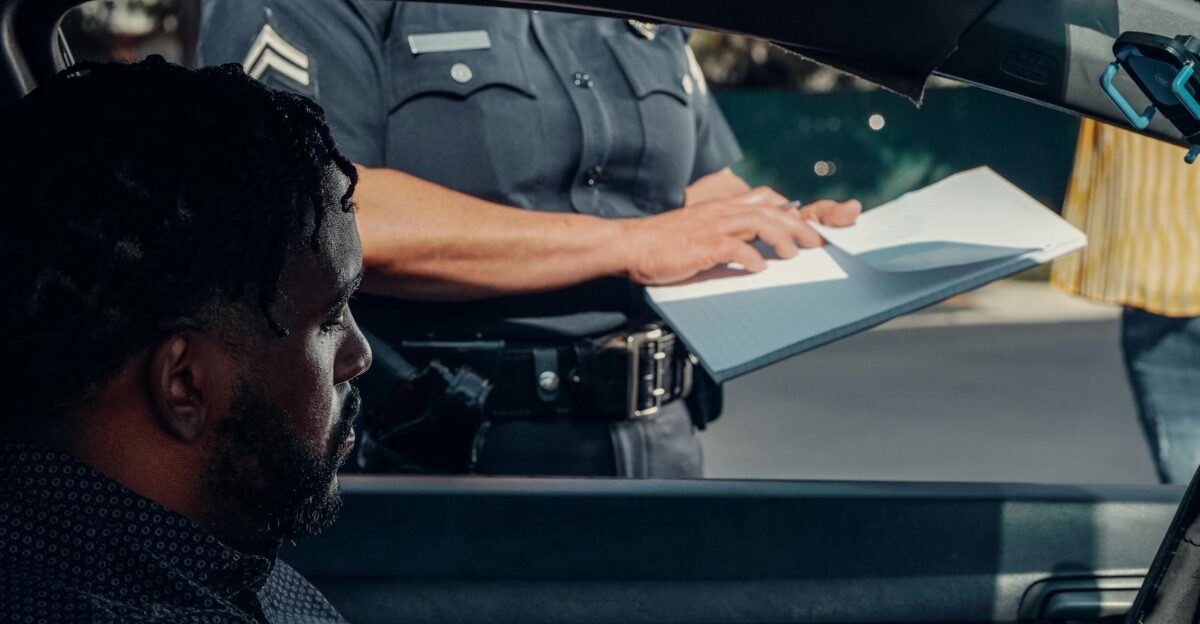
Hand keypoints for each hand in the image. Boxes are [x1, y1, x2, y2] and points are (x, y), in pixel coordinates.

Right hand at [618, 187, 861, 285]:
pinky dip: (751, 257)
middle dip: (800, 226)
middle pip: (772, 210)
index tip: (810, 226)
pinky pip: (734, 248)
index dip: (793, 210)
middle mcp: (722, 212)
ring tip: (794, 254)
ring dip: (781, 238)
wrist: (632, 245)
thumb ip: (726, 233)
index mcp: (722, 207)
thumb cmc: (664, 243)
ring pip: (760, 223)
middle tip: (817, 243)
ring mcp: (712, 227)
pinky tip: (759, 268)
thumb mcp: (700, 230)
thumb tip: (753, 247)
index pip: (766, 199)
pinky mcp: (702, 246)